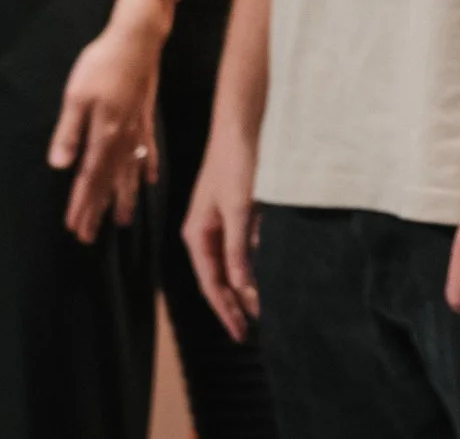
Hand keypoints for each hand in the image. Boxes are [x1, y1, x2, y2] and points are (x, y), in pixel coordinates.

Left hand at [48, 0, 170, 243]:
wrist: (138, 39)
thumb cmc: (102, 64)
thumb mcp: (76, 95)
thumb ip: (69, 131)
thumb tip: (60, 166)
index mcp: (105, 135)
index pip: (90, 178)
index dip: (82, 204)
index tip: (75, 228)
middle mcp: (124, 139)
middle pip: (110, 181)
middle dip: (99, 209)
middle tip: (90, 237)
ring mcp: (139, 129)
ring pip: (131, 172)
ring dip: (126, 197)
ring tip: (124, 221)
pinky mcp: (147, 117)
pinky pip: (148, 151)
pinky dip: (148, 168)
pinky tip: (149, 180)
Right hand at [184, 125, 263, 340]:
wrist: (240, 127)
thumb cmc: (235, 165)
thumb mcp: (239, 209)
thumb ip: (239, 249)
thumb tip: (242, 288)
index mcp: (197, 234)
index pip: (211, 283)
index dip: (225, 309)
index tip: (240, 332)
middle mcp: (204, 232)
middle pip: (219, 277)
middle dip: (234, 304)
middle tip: (250, 331)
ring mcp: (219, 222)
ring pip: (231, 263)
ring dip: (244, 286)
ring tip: (260, 310)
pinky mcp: (235, 211)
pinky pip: (241, 246)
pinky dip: (251, 263)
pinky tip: (263, 275)